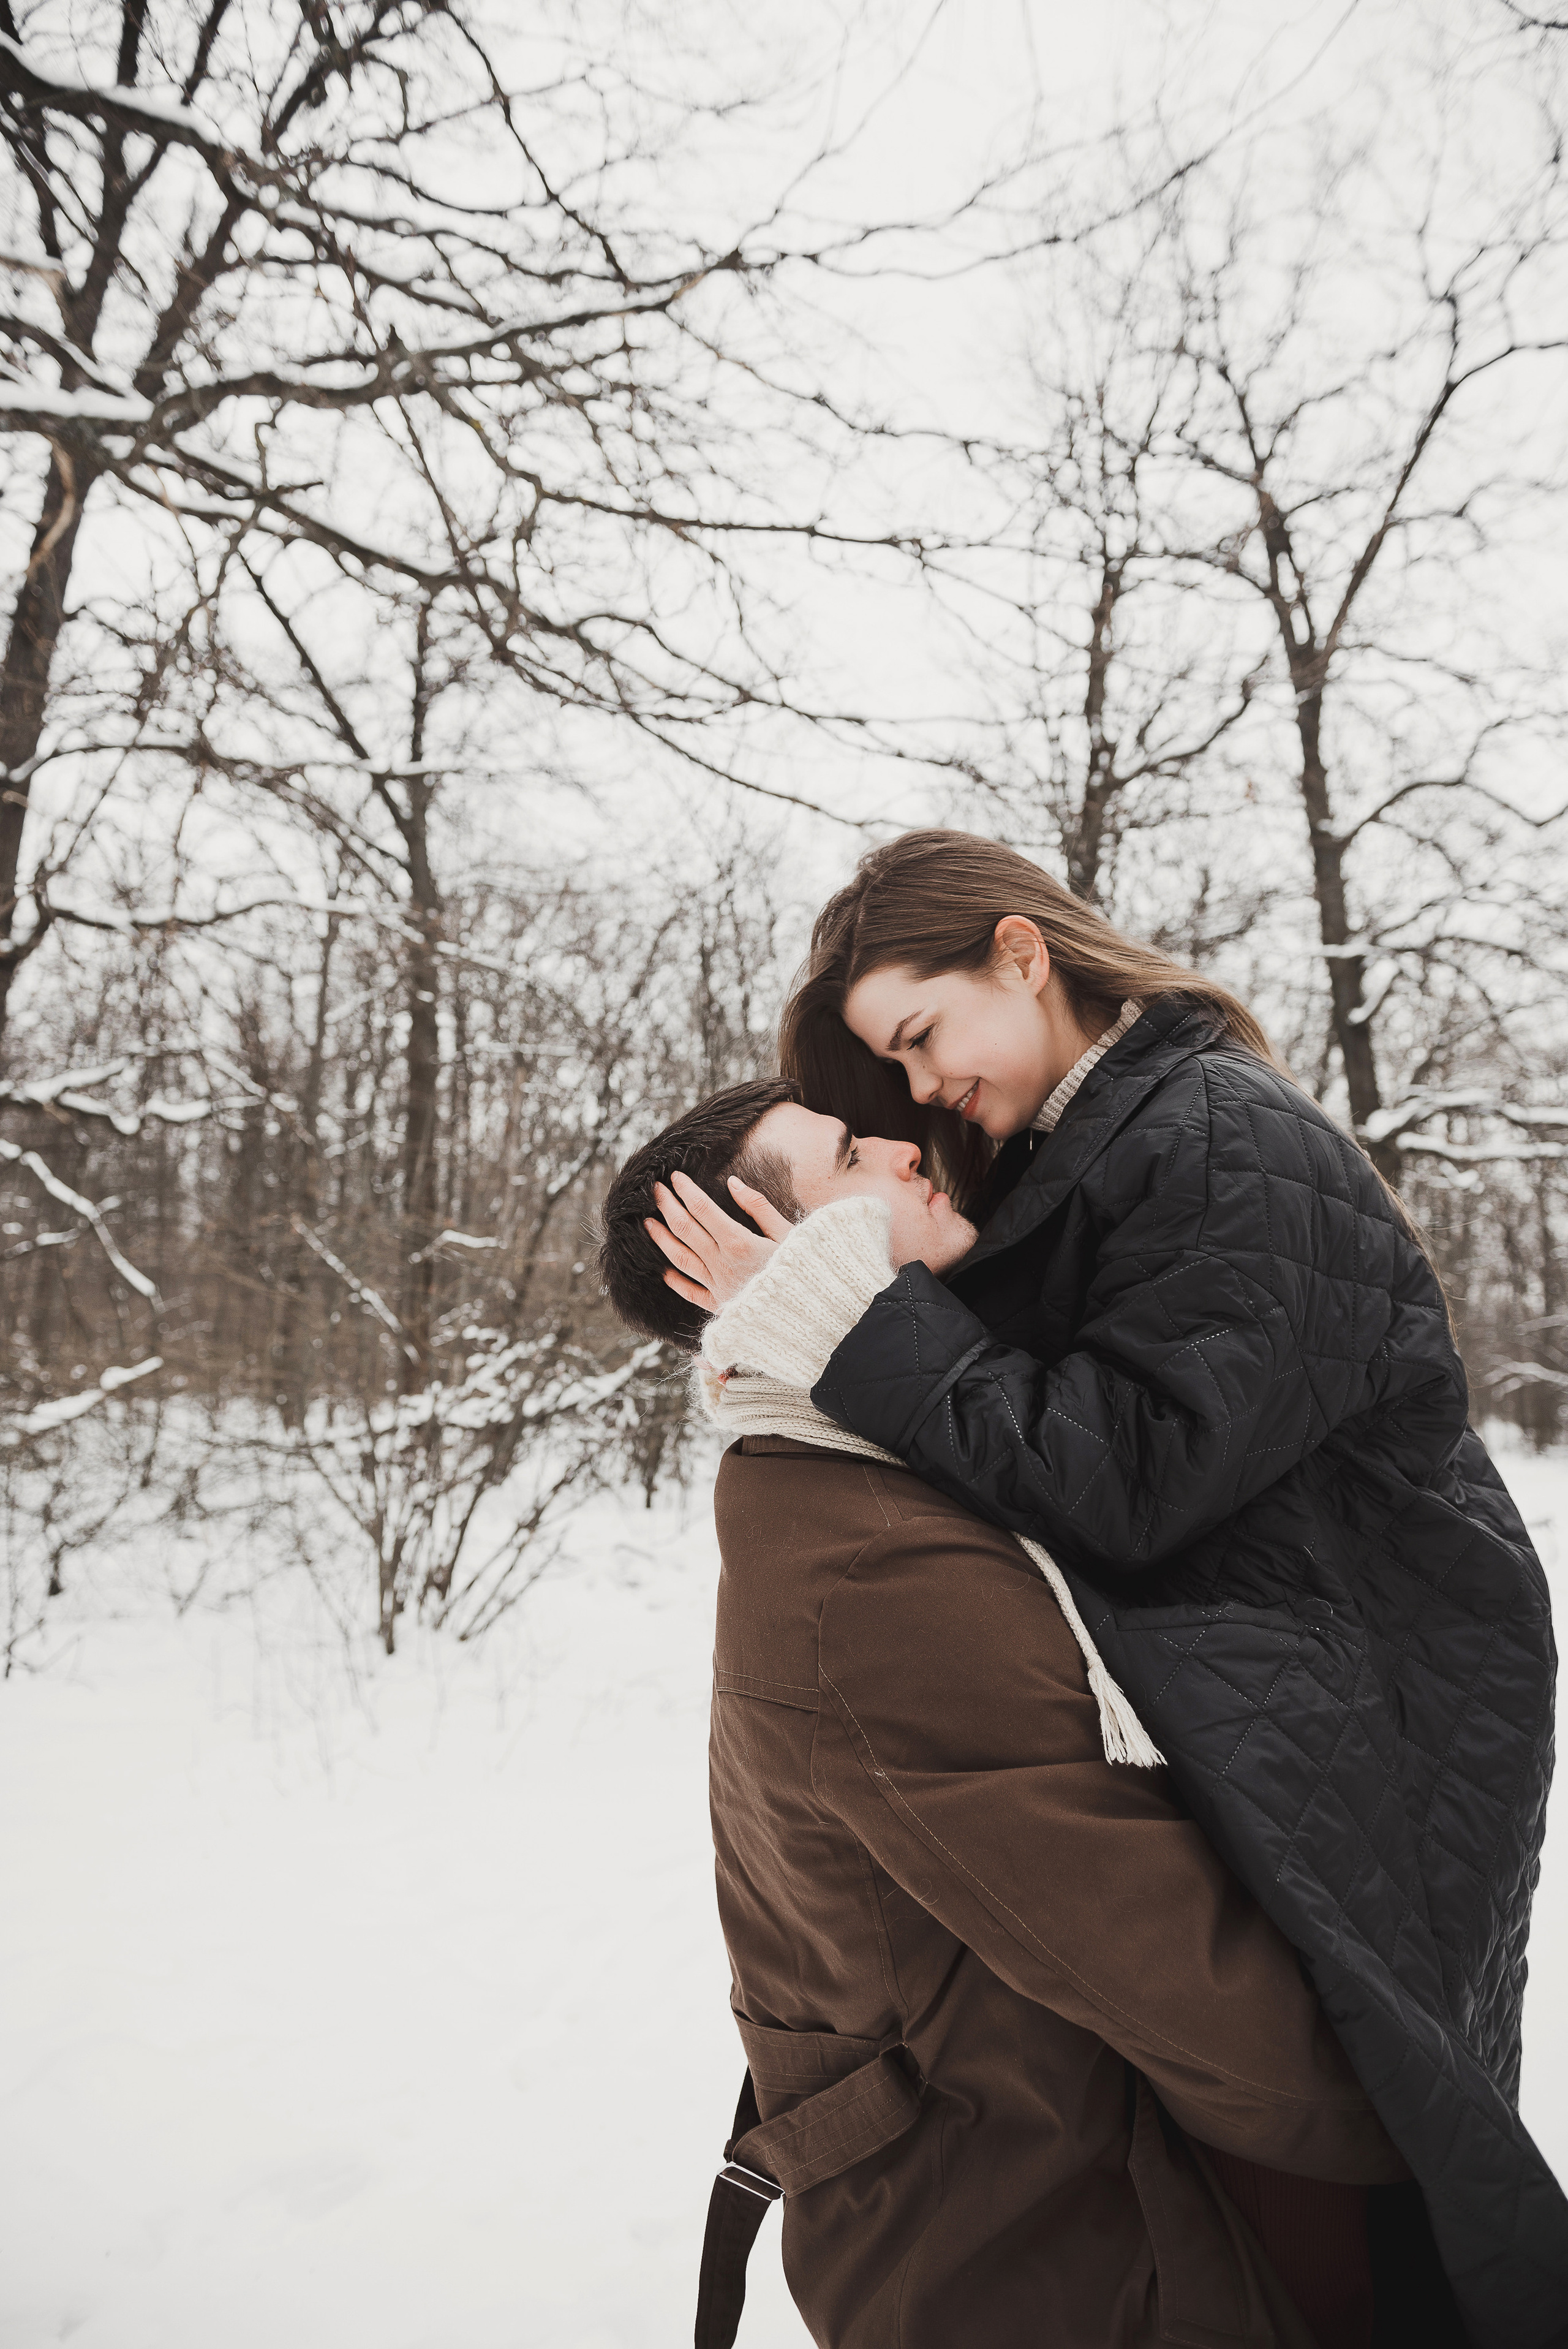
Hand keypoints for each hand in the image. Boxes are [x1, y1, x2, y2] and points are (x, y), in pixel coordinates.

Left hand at [645, 1168, 794, 1312]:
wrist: (808, 1314)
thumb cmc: (804, 1269)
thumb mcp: (788, 1232)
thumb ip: (758, 1207)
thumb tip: (733, 1183)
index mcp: (739, 1242)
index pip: (702, 1208)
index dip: (685, 1190)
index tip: (674, 1176)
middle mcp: (722, 1263)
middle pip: (685, 1229)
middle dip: (667, 1206)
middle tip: (654, 1190)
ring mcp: (718, 1286)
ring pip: (680, 1258)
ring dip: (661, 1238)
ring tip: (648, 1223)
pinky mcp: (720, 1306)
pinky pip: (691, 1293)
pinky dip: (676, 1281)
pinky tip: (665, 1272)